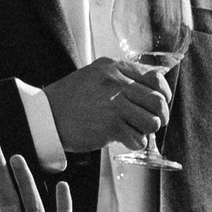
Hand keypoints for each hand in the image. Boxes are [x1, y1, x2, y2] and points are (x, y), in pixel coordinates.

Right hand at [43, 55, 173, 157]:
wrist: (48, 115)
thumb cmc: (73, 98)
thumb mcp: (97, 75)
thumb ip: (124, 76)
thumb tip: (157, 80)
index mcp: (114, 68)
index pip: (156, 79)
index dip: (164, 95)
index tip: (160, 104)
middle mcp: (116, 83)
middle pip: (158, 102)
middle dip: (160, 117)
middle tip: (150, 123)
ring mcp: (114, 104)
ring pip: (153, 122)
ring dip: (146, 131)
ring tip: (132, 129)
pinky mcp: (111, 126)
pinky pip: (139, 140)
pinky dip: (134, 143)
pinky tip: (121, 138)